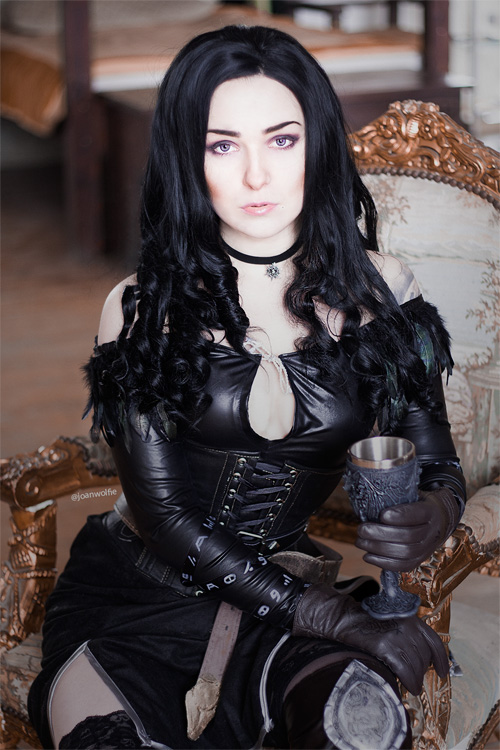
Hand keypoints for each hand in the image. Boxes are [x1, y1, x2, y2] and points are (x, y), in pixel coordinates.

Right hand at [292, 583, 448, 694]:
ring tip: (414, 686)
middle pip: (424, 656)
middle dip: (423, 670)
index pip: (433, 640)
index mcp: (410, 617)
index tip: (444, 671)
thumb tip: (420, 657)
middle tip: (417, 679)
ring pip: (416, 665)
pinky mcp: (385, 646)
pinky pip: (405, 670)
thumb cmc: (366, 621)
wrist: (344, 618)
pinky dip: (410, 681)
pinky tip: (410, 687)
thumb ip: (407, 633)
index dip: (441, 659)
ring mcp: (396, 635)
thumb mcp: (391, 621)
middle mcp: (407, 625)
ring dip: (417, 679)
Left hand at [355, 487, 459, 571]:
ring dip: (378, 549)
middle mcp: (432, 531)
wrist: (439, 520)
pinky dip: (383, 562)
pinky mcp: (419, 560)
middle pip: (408, 536)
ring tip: (360, 542)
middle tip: (361, 529)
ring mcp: (427, 548)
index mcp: (430, 511)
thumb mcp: (412, 495)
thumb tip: (370, 498)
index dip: (399, 516)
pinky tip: (367, 556)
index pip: (417, 514)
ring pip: (405, 553)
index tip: (381, 514)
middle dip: (381, 534)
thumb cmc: (416, 505)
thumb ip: (396, 497)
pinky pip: (403, 566)